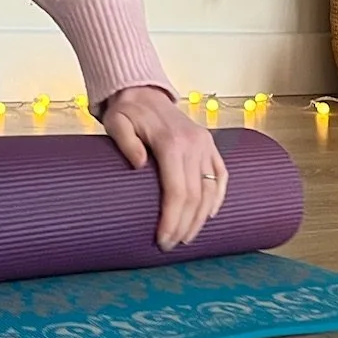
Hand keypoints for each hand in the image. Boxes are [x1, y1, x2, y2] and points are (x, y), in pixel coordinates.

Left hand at [101, 86, 227, 250]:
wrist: (144, 92)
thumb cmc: (127, 112)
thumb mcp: (116, 123)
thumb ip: (126, 142)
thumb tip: (139, 166)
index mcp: (172, 142)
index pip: (177, 191)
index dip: (172, 219)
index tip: (162, 239)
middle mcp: (194, 144)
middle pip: (195, 196)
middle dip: (184, 225)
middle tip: (170, 245)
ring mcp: (206, 144)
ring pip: (210, 190)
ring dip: (200, 218)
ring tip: (186, 238)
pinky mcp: (210, 145)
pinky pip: (220, 175)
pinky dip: (217, 197)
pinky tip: (209, 215)